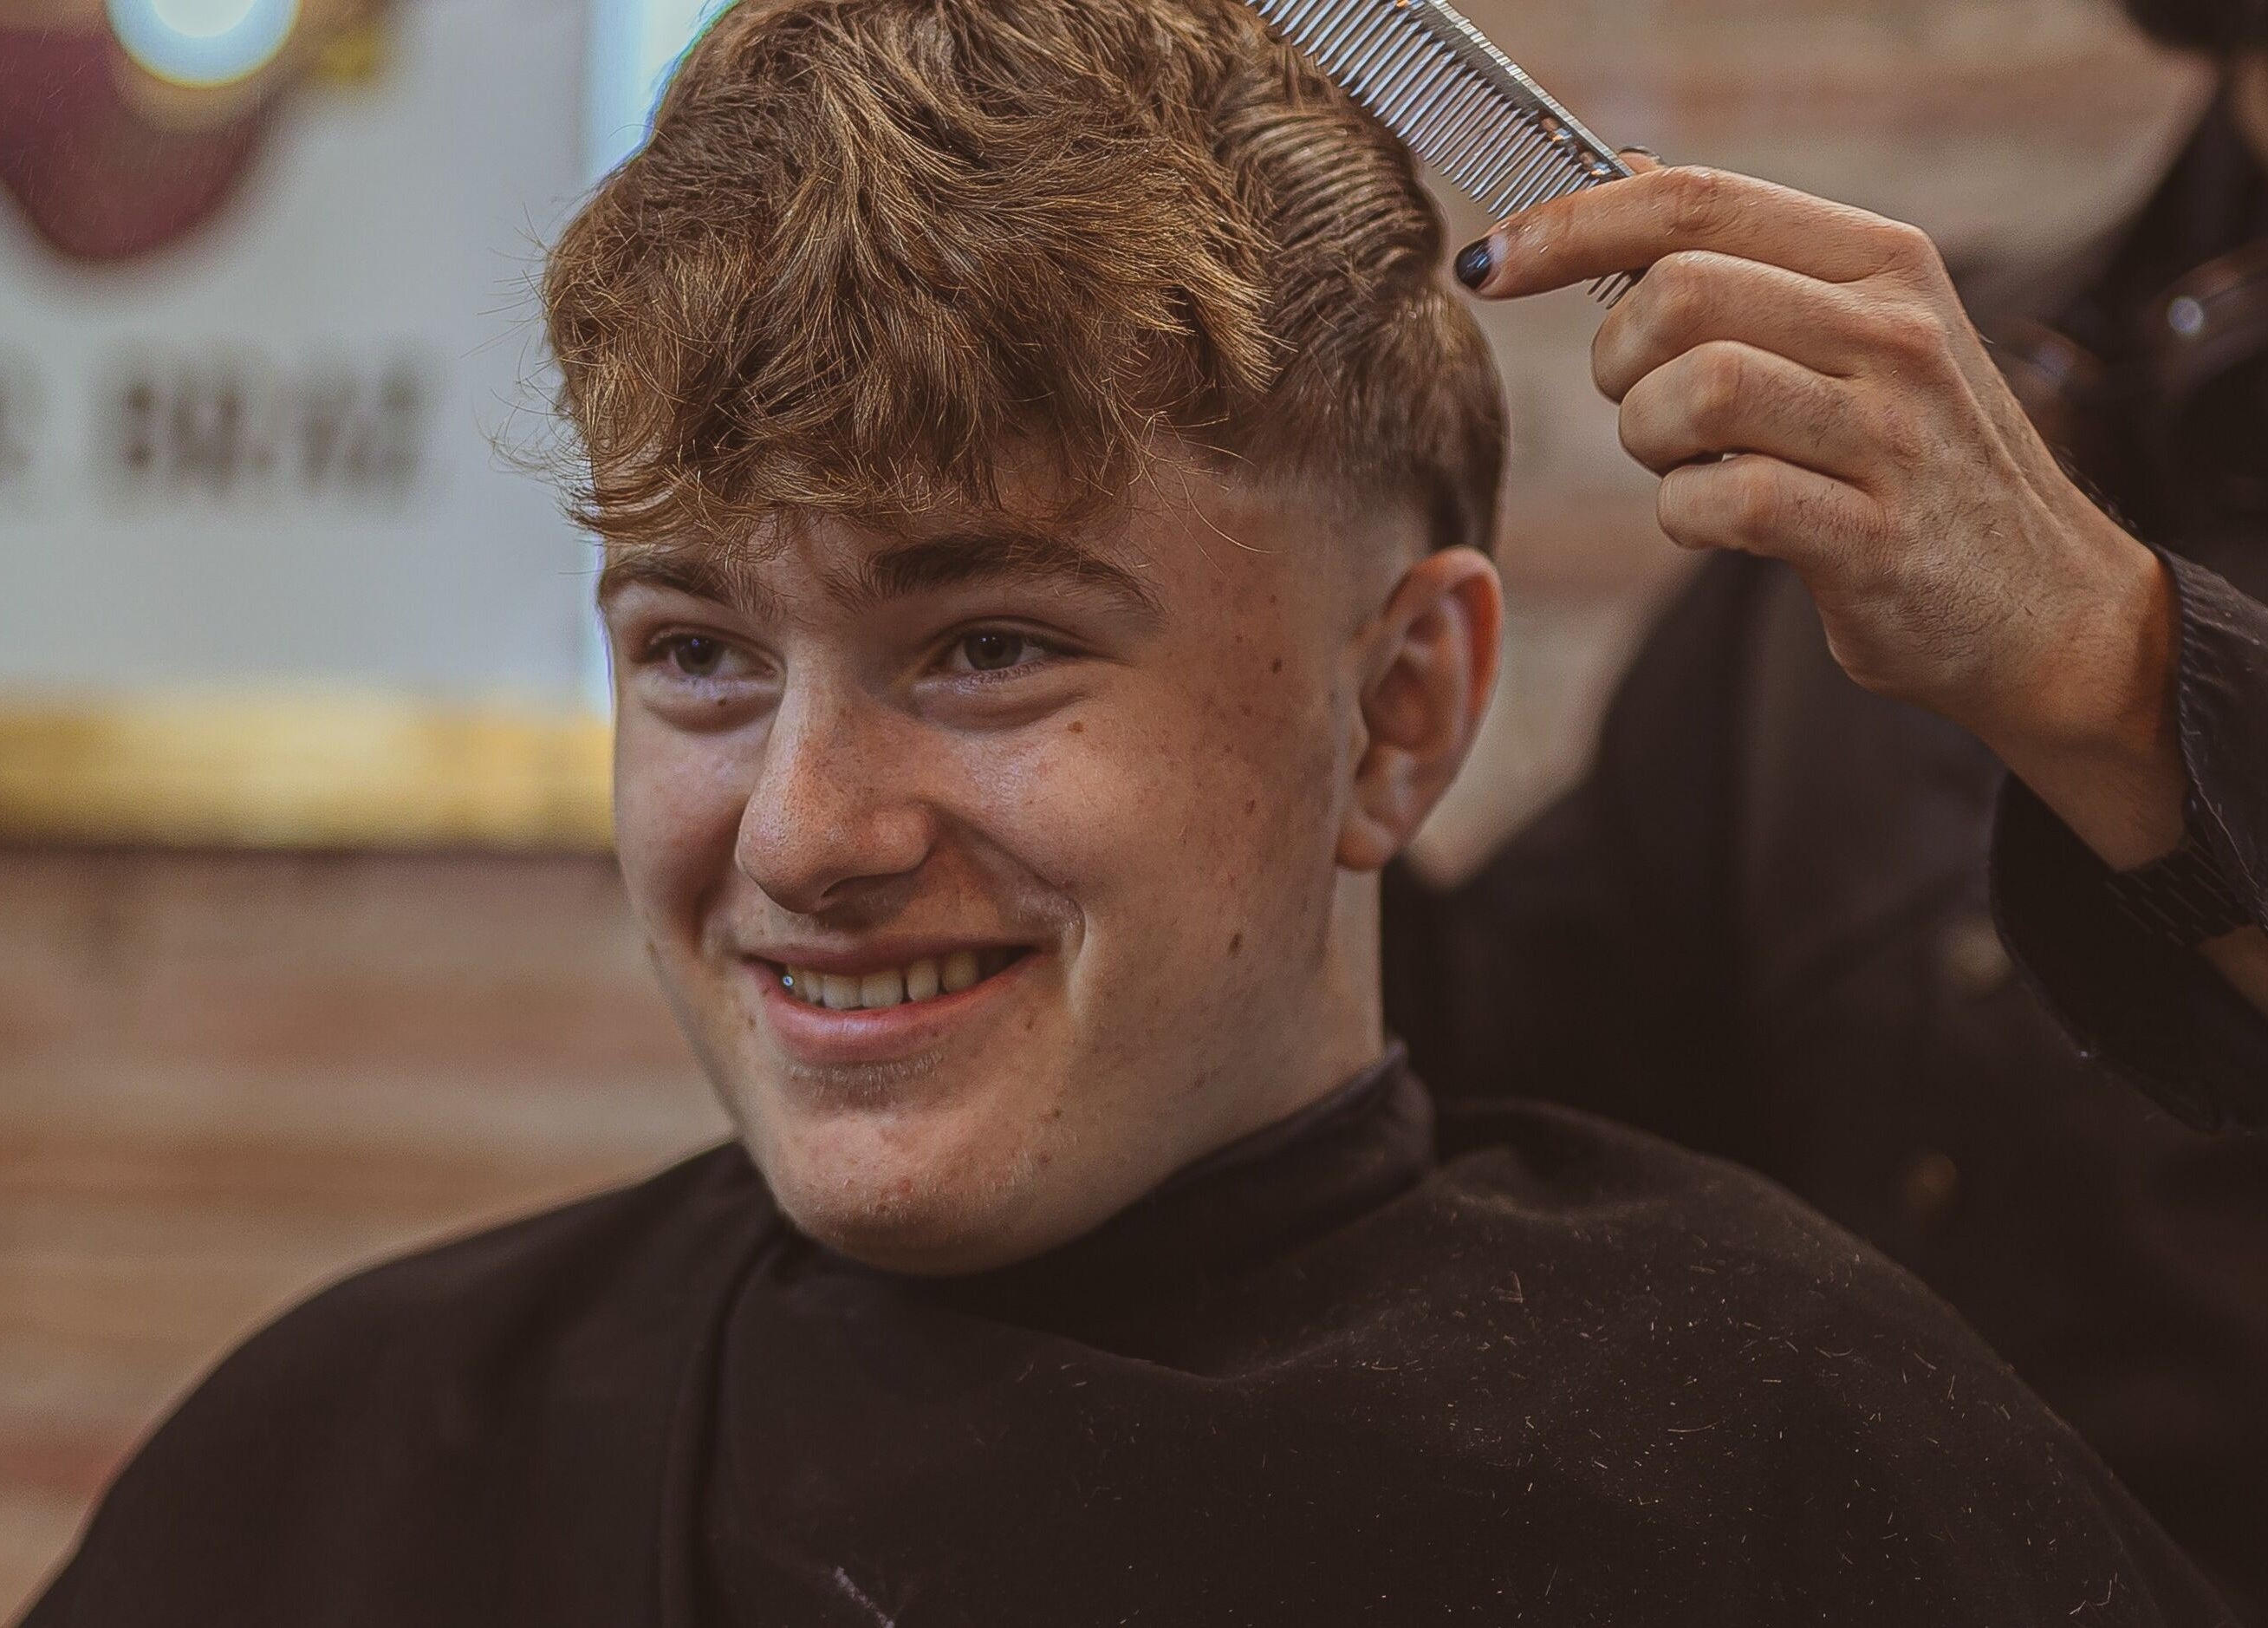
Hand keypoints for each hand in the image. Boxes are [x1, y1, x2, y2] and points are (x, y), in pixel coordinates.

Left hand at [1456, 160, 2168, 783]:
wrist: (2041, 607)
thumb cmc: (1916, 466)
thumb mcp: (1858, 337)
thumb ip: (1750, 266)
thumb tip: (1616, 179)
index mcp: (1881, 260)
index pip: (1694, 200)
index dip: (1570, 224)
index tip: (1491, 260)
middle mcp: (1892, 330)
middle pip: (1677, 290)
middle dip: (1616, 359)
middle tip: (1647, 410)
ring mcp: (1890, 433)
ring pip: (1693, 389)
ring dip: (1648, 440)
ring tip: (1688, 467)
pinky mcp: (1872, 536)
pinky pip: (1720, 502)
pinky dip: (1683, 519)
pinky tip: (1715, 525)